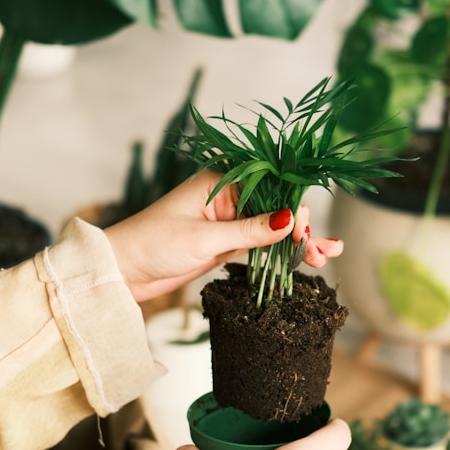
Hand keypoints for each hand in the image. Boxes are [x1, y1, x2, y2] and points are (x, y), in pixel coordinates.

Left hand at [104, 171, 343, 302]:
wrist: (124, 270)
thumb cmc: (153, 243)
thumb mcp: (204, 238)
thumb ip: (249, 231)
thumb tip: (291, 220)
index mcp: (222, 179)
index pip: (271, 186)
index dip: (294, 207)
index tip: (306, 230)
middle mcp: (230, 195)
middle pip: (278, 207)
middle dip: (303, 228)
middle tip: (322, 250)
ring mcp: (230, 219)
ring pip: (274, 227)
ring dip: (299, 241)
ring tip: (326, 256)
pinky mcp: (228, 241)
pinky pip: (263, 244)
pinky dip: (283, 252)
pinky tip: (306, 258)